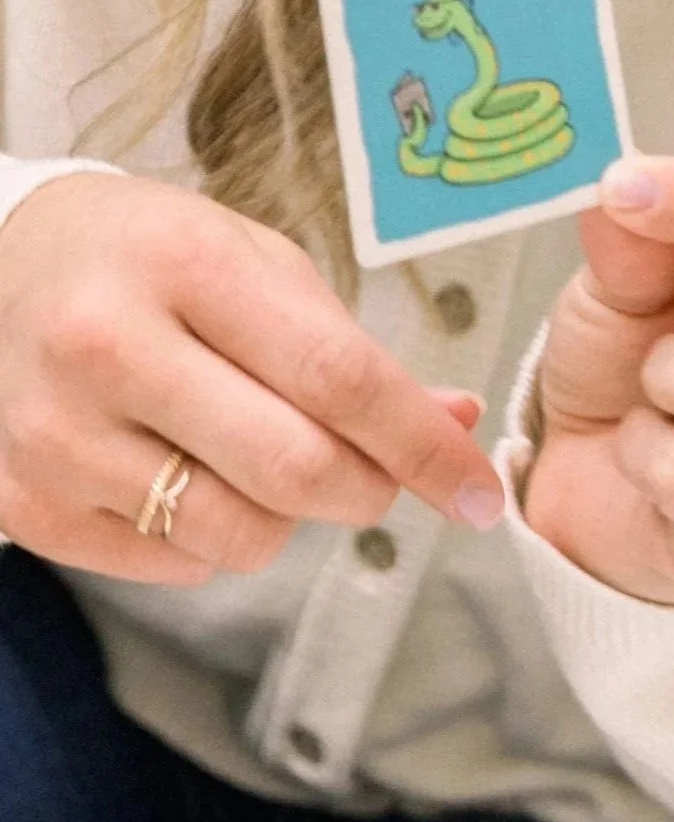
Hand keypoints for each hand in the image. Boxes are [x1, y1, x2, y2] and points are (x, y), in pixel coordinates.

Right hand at [0, 173, 506, 586]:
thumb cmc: (149, 257)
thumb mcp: (255, 263)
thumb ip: (354, 349)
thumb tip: (456, 423)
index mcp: (185, 266)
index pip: (338, 378)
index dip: (424, 445)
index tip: (480, 489)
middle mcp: (109, 348)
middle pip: (294, 471)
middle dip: (368, 489)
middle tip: (378, 475)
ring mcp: (55, 434)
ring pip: (237, 535)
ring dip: (287, 518)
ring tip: (261, 457)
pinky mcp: (24, 502)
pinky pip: (170, 564)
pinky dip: (209, 538)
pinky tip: (185, 472)